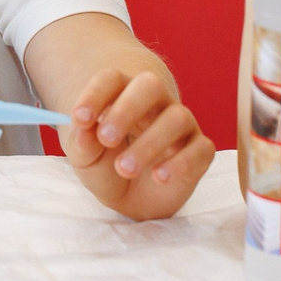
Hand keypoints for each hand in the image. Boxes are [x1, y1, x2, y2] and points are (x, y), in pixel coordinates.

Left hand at [61, 68, 215, 220]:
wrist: (130, 201)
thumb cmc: (106, 168)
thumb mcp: (85, 159)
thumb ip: (82, 142)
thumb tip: (84, 128)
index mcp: (123, 95)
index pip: (112, 79)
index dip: (95, 94)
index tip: (79, 118)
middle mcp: (156, 103)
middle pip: (150, 85)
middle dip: (127, 109)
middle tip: (106, 138)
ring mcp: (181, 126)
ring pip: (177, 117)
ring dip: (149, 143)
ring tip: (125, 168)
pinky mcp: (199, 151)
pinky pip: (201, 148)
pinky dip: (181, 162)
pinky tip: (159, 177)